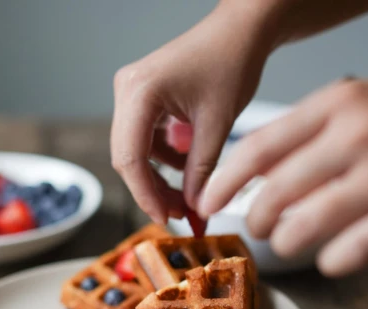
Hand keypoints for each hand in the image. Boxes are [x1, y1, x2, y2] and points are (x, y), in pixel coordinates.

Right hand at [110, 2, 274, 223]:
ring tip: (183, 196)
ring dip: (157, 177)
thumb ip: (201, 171)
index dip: (146, 195)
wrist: (240, 30)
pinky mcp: (142, 99)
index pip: (131, 158)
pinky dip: (162, 159)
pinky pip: (144, 139)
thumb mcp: (218, 124)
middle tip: (177, 212)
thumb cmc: (232, 62)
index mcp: (139, 92)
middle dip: (151, 189)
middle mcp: (126, 91)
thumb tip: (193, 209)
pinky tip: (183, 167)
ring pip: (135, 152)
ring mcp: (131, 94)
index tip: (164, 218)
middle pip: (127, 157)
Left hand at [199, 79, 367, 276]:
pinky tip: (328, 259)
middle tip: (255, 227)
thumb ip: (294, 139)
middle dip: (255, 219)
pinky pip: (350, 248)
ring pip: (305, 224)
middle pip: (275, 192)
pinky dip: (331, 260)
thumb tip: (238, 176)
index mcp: (333, 106)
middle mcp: (358, 134)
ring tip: (285, 241)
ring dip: (286, 241)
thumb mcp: (340, 114)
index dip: (223, 183)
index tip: (204, 204)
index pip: (257, 150)